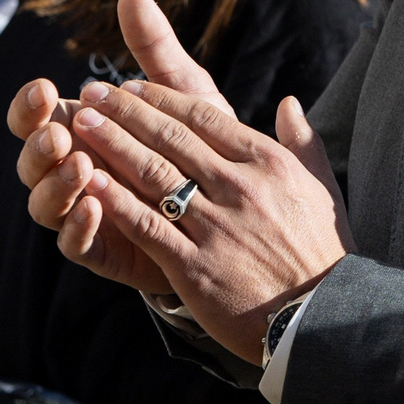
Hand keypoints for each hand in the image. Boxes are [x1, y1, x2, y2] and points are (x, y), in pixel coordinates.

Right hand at [12, 0, 246, 296]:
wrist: (242, 213)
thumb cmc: (204, 146)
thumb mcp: (185, 94)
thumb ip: (155, 48)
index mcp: (82, 130)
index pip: (37, 115)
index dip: (30, 104)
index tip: (44, 89)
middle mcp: (73, 170)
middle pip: (32, 159)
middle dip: (37, 143)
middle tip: (60, 130)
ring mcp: (85, 211)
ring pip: (44, 203)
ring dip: (54, 184)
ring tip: (79, 164)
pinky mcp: (106, 250)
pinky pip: (75, 245)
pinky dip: (78, 226)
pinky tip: (93, 207)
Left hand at [22, 0, 350, 361]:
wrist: (323, 318)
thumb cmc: (323, 253)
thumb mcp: (323, 187)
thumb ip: (303, 141)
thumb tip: (288, 102)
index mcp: (269, 163)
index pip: (204, 118)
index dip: (161, 98)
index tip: (130, 86)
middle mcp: (240, 188)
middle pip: (171, 138)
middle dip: (125, 112)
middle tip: (90, 94)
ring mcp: (217, 227)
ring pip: (153, 175)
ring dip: (112, 145)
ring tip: (80, 126)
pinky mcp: (195, 266)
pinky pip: (147, 226)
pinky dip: (115, 202)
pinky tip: (90, 182)